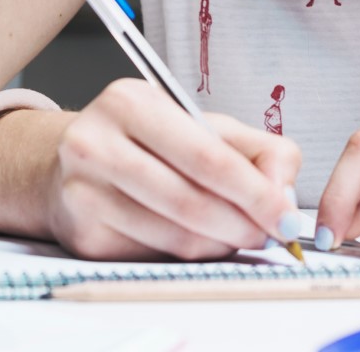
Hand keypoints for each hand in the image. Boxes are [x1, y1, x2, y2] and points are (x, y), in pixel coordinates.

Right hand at [45, 78, 302, 259]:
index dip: (255, 193)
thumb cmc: (152, 143)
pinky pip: (153, 256)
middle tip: (270, 234)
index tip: (286, 217)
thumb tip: (283, 197)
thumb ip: (261, 151)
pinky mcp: (83, 235)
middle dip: (242, 225)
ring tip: (237, 235)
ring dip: (220, 245)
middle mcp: (96, 143)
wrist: (73, 162)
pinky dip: (188, 255)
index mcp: (131, 103)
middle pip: (189, 201)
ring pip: (173, 236)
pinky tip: (198, 240)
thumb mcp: (207, 127)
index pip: (207, 157)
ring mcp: (82, 192)